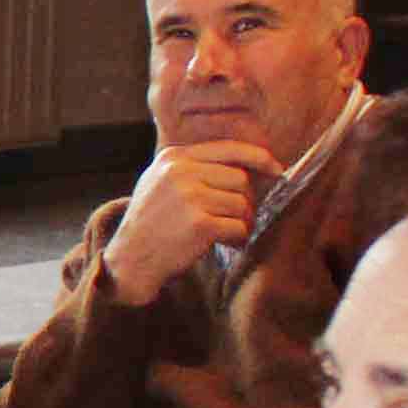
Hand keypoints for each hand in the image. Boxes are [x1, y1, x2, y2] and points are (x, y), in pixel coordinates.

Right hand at [97, 141, 282, 305]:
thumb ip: (193, 167)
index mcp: (174, 157)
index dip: (259, 158)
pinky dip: (238, 238)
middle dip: (245, 201)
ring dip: (241, 222)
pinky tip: (226, 243)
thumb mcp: (161, 182)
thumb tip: (246, 165)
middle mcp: (180, 172)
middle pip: (239, 179)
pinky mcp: (199, 224)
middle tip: (235, 218)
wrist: (129, 258)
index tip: (277, 170)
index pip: (229, 148)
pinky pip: (238, 227)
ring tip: (226, 233)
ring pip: (241, 204)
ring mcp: (189, 197)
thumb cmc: (151, 222)